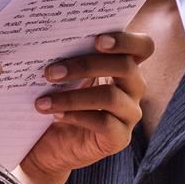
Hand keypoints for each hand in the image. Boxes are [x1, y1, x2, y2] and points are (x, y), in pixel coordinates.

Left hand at [19, 30, 152, 180]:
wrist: (48, 144)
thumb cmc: (56, 100)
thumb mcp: (63, 75)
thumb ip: (67, 55)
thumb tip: (46, 39)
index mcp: (124, 65)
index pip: (142, 46)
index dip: (126, 40)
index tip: (97, 39)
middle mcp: (133, 88)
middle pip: (125, 67)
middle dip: (85, 65)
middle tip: (50, 72)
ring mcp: (129, 114)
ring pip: (111, 97)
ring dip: (72, 97)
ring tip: (42, 101)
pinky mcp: (120, 138)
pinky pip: (105, 124)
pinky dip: (76, 117)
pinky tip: (55, 115)